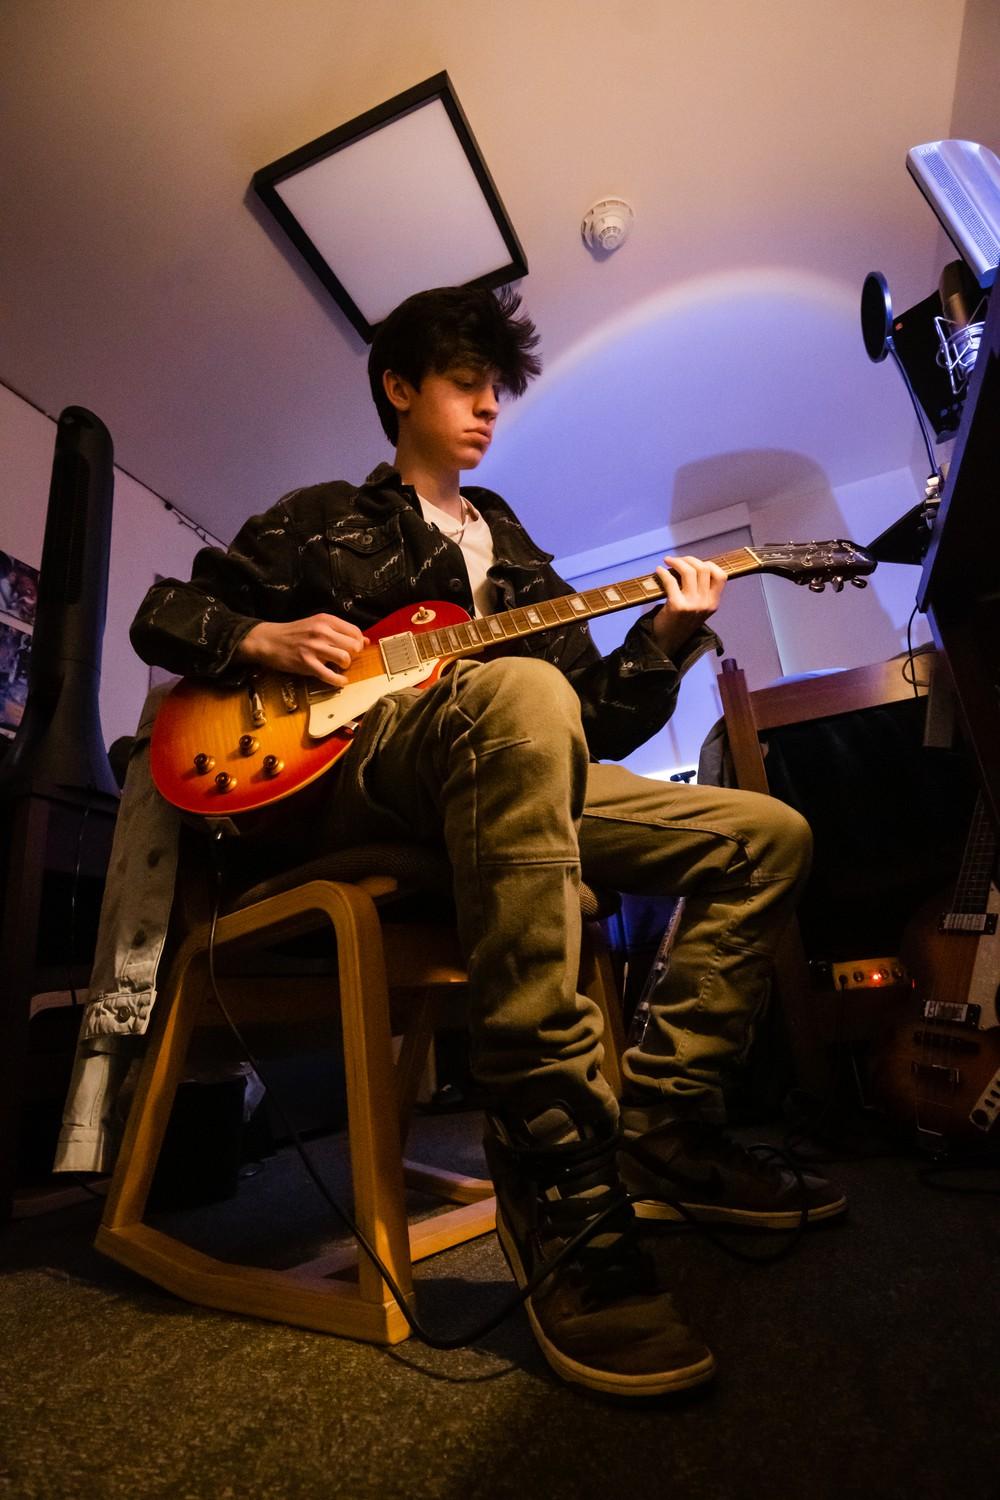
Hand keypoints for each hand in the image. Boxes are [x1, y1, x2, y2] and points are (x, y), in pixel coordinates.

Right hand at [236, 614, 367, 687]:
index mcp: (326, 620)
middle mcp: (321, 631)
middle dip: (353, 655)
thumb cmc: (294, 633)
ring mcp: (314, 648)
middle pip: (353, 646)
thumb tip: (365, 640)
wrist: (269, 640)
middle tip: (346, 658)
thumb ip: (340, 631)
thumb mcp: (317, 625)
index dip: (359, 642)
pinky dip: (339, 681)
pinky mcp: (307, 663)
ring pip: (345, 659)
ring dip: (346, 666)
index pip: (355, 631)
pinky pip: (330, 675)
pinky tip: (340, 681)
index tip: (354, 648)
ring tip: (340, 667)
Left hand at [650, 555, 726, 656]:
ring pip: (689, 572)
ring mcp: (692, 605)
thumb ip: (701, 592)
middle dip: (689, 560)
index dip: (708, 564)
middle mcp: (706, 603)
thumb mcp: (698, 610)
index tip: (695, 563)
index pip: (721, 576)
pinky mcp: (677, 606)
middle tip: (677, 560)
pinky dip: (663, 573)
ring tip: (668, 561)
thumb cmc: (679, 623)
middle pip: (703, 569)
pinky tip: (658, 571)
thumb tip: (690, 566)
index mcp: (713, 603)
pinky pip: (671, 581)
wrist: (667, 644)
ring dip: (677, 562)